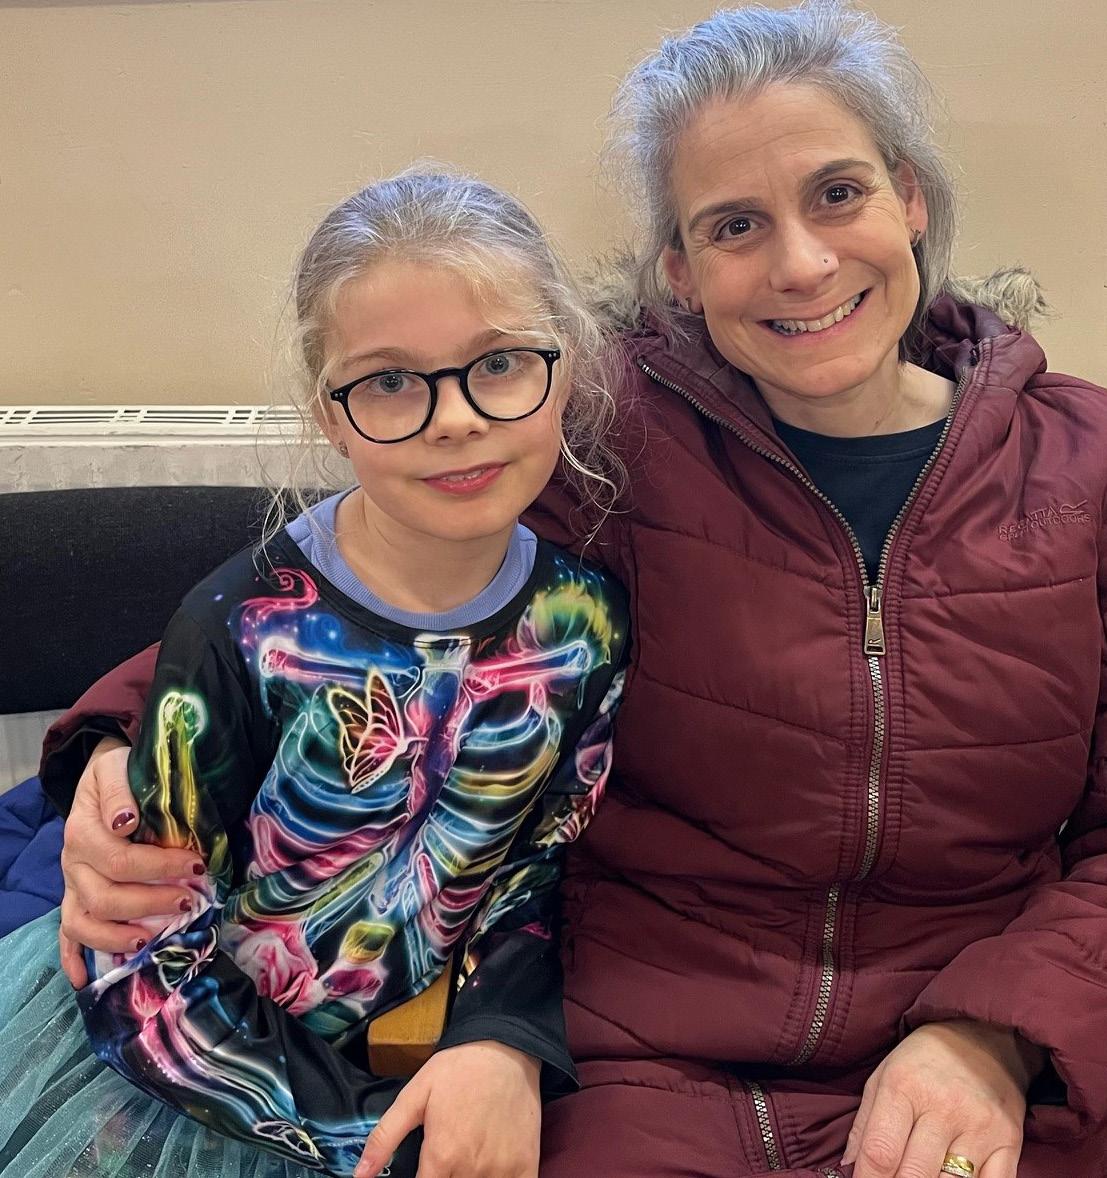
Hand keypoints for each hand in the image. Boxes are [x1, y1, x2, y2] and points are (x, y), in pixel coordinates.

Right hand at [58, 735, 203, 987]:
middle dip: (151, 902)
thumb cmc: (120, 772)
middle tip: (189, 900)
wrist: (104, 777)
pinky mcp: (74, 898)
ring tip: (153, 937)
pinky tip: (85, 979)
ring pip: (84, 922)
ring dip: (119, 935)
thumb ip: (120, 791)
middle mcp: (74, 862)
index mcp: (84, 831)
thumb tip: (124, 821)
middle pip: (105, 896)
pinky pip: (66, 933)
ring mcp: (72, 884)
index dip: (161, 866)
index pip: (121, 859)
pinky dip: (73, 958)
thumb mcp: (117, 767)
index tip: (198, 865)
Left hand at [354, 1040, 541, 1177]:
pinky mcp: (526, 1166)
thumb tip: (360, 1175)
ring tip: (464, 1162)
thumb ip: (384, 1137)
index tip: (424, 1172)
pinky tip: (490, 1169)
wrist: (506, 1047)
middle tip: (445, 1163)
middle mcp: (470, 1170)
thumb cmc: (458, 1069)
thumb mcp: (414, 1095)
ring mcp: (501, 1171)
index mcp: (440, 1157)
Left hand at [843, 1019, 1043, 1177]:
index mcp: (904, 1086)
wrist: (983, 1035)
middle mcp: (943, 1107)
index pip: (880, 1151)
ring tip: (921, 1175)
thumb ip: (864, 1124)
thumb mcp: (883, 1075)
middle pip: (914, 1175)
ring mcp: (980, 1127)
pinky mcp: (1010, 1142)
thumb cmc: (923, 1060)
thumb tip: (850, 1167)